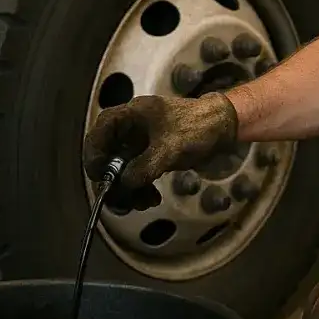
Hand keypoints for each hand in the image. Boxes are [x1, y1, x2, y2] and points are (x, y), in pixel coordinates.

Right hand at [82, 91, 238, 209]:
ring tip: (142, 203)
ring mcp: (141, 141)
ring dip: (128, 188)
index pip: (100, 132)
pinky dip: (141, 187)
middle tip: (120, 200)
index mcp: (131, 115)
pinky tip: (151, 198)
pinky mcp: (152, 153)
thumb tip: (124, 185)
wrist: (223, 126)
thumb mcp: (169, 149)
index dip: (94, 155)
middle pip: (108, 154)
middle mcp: (131, 127)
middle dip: (113, 180)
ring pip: (123, 167)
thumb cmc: (197, 127)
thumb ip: (143, 168)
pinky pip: (137, 172)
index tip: (98, 177)